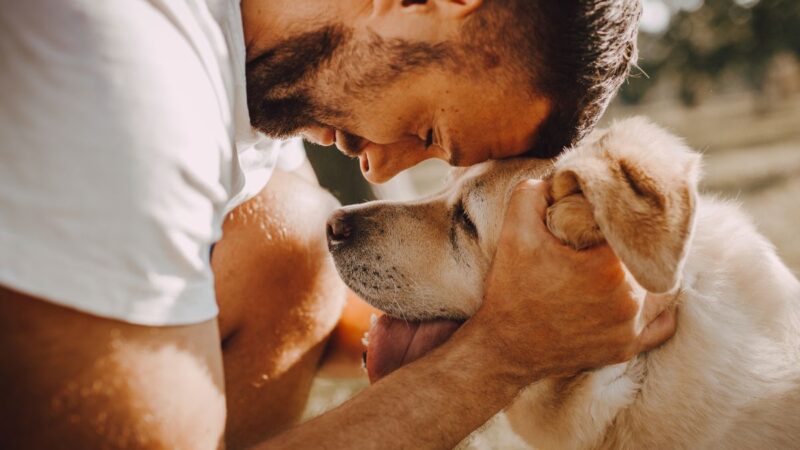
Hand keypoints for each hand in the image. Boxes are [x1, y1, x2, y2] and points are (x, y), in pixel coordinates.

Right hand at [474, 179, 675, 380]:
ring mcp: (631, 329)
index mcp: (609, 267)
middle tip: (616, 235)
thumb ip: (535, 192)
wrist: (503, 347)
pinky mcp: (626, 349)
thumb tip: (560, 178)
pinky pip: (661, 324)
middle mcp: (630, 300)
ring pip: (662, 288)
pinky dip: (657, 307)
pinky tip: (640, 292)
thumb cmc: (511, 289)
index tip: (608, 212)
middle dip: (636, 243)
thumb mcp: (515, 231)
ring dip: (649, 272)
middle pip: (652, 256)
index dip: (623, 215)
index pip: (635, 227)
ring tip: (629, 260)